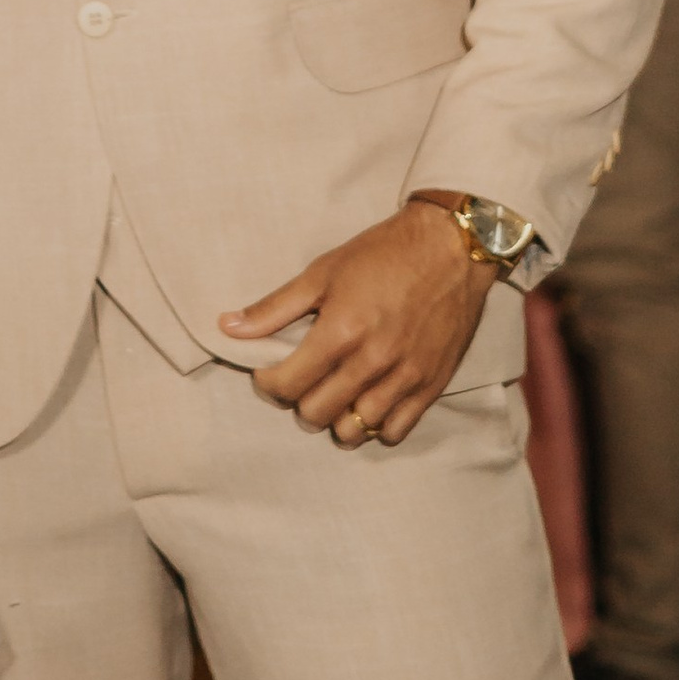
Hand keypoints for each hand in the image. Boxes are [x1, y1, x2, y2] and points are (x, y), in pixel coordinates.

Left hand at [220, 203, 494, 448]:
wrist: (451, 247)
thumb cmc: (383, 253)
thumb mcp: (322, 271)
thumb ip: (274, 307)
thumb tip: (227, 327)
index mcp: (341, 331)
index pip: (287, 385)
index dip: (268, 383)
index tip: (270, 372)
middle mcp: (373, 361)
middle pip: (317, 413)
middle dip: (299, 401)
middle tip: (301, 381)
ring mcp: (405, 378)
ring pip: (354, 430)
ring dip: (336, 418)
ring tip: (333, 395)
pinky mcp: (431, 386)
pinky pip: (395, 431)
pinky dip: (376, 426)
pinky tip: (367, 402)